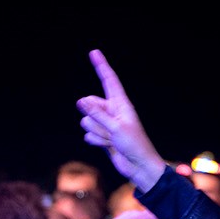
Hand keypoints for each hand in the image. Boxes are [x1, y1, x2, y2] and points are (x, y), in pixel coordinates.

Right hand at [76, 49, 167, 191]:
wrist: (139, 166)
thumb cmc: (134, 145)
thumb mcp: (115, 127)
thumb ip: (97, 113)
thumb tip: (81, 101)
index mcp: (121, 104)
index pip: (109, 81)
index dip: (101, 66)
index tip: (94, 52)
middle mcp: (112, 111)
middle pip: (89, 104)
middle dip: (94, 116)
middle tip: (110, 130)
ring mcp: (106, 124)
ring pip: (86, 121)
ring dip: (97, 132)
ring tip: (112, 139)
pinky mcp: (102, 137)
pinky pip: (88, 135)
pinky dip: (96, 141)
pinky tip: (108, 147)